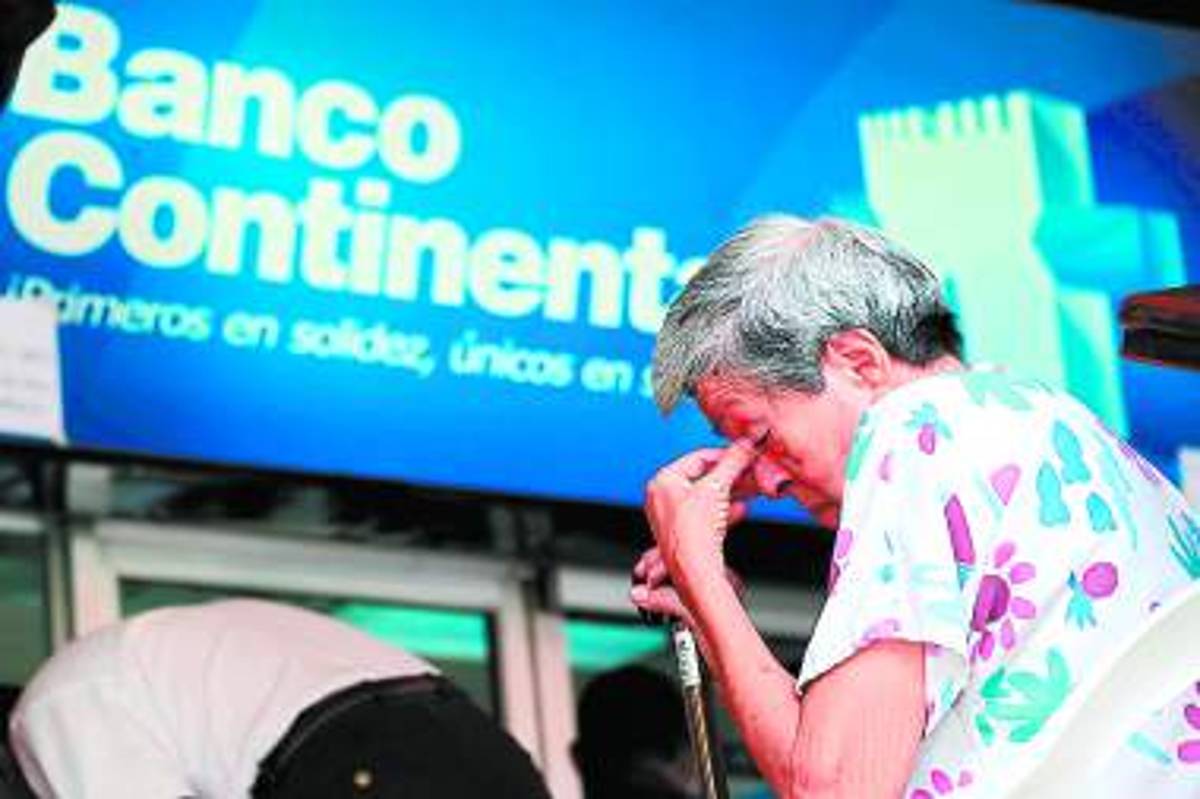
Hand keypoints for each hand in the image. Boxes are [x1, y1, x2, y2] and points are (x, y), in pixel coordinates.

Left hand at [636, 439, 759, 613]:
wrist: (694, 570)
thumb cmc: (693, 531)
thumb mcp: (718, 487)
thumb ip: (735, 461)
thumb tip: (750, 441)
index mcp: (663, 480)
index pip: (698, 457)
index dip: (725, 455)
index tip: (744, 454)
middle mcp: (662, 497)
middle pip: (704, 477)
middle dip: (731, 475)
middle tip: (751, 472)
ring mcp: (672, 516)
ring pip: (707, 496)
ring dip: (732, 492)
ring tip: (751, 489)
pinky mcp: (684, 533)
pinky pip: (706, 513)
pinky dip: (724, 509)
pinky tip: (740, 510)